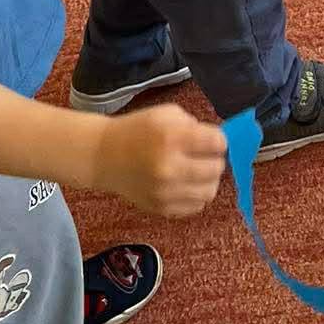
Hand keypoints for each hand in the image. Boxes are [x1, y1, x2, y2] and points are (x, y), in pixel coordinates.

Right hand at [96, 105, 226, 218]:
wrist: (104, 156)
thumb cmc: (137, 130)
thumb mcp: (166, 114)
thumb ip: (194, 124)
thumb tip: (216, 141)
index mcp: (171, 138)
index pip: (217, 143)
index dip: (219, 140)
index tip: (212, 139)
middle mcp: (169, 167)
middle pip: (216, 169)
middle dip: (215, 159)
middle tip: (205, 155)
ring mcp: (165, 192)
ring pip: (209, 192)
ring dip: (208, 179)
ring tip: (196, 170)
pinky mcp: (161, 209)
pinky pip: (195, 207)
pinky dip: (195, 195)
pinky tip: (185, 183)